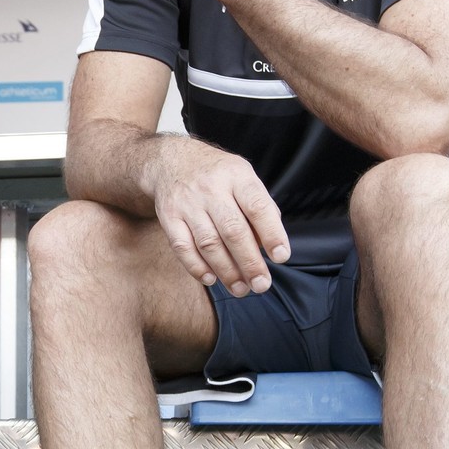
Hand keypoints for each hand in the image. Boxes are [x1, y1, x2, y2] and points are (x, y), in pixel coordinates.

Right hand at [147, 139, 289, 296]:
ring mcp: (187, 202)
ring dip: (227, 271)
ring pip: (209, 243)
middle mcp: (211, 188)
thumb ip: (259, 207)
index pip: (257, 207)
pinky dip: (196, 267)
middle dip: (250, 262)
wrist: (171, 160)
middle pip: (233, 230)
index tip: (281, 257)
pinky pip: (182, 247)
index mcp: (237, 176)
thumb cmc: (217, 174)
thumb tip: (269, 245)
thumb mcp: (243, 177)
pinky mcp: (168, 216)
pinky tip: (211, 279)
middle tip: (262, 284)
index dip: (272, 234)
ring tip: (241, 289)